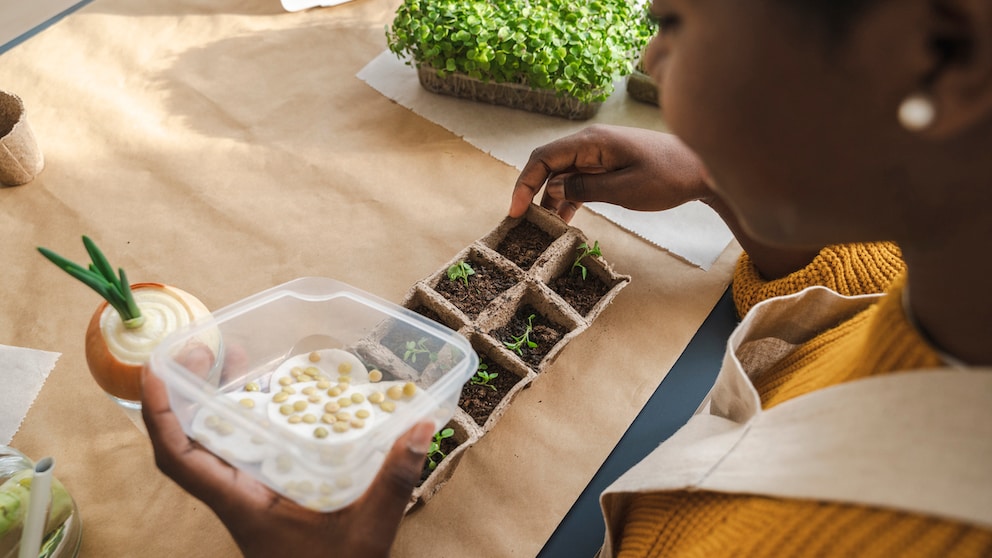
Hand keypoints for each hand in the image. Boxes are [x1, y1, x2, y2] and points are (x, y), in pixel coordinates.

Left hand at [141, 361, 432, 557]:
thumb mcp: (369, 531)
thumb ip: (394, 482)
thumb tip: (420, 428)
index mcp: (243, 506)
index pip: (181, 460)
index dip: (161, 416)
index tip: (157, 373)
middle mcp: (238, 497)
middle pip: (192, 441)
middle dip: (191, 392)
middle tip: (212, 349)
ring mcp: (252, 496)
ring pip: (218, 443)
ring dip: (220, 402)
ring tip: (240, 360)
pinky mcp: (271, 496)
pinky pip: (248, 450)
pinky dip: (252, 419)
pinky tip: (276, 398)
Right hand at [509, 124, 711, 221]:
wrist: (703, 170)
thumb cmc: (669, 176)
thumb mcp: (625, 190)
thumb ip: (586, 189)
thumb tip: (555, 190)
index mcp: (591, 142)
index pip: (544, 158)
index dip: (524, 183)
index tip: (515, 211)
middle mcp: (590, 144)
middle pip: (548, 165)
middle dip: (533, 192)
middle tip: (523, 224)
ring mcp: (599, 155)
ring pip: (562, 175)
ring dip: (551, 200)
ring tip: (542, 229)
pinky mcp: (608, 166)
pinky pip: (579, 181)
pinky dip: (569, 199)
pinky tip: (563, 222)